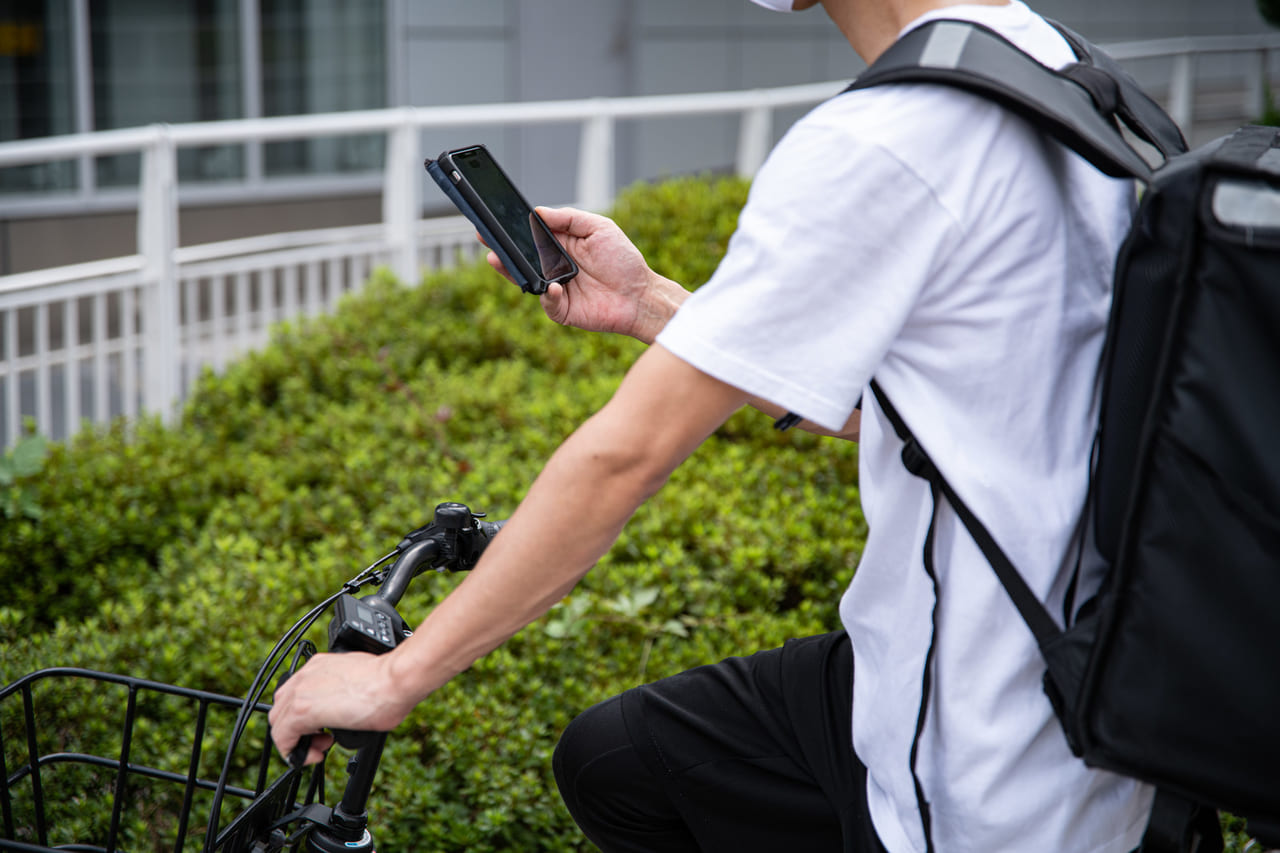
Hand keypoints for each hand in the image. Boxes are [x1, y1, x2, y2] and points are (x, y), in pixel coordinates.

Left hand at [268, 651, 416, 765]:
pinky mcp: (302, 711)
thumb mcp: (360, 682)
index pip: (297, 693)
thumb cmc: (389, 682)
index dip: (306, 716)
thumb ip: (346, 692)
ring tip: (321, 748)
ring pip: (278, 722)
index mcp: (321, 666)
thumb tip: (352, 707)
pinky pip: (282, 738)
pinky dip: (294, 752)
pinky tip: (314, 756)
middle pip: (282, 707)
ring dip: (296, 740)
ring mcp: (301, 691)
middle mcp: (306, 675)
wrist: (395, 680)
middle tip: (324, 739)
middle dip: (299, 729)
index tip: (324, 727)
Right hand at [485, 207, 688, 343]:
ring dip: (510, 271)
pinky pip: (547, 304)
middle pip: (521, 258)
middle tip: (484, 237)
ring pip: (526, 281)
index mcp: (560, 245)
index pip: (529, 236)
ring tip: (499, 259)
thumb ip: (570, 218)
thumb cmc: (623, 260)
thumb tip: (538, 211)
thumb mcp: (599, 228)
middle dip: (501, 248)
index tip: (494, 219)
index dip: (512, 229)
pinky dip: (548, 296)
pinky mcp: (563, 310)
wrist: (642, 295)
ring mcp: (556, 289)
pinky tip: (554, 287)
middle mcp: (553, 267)